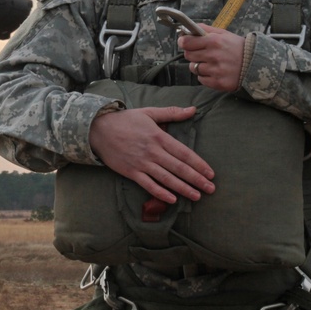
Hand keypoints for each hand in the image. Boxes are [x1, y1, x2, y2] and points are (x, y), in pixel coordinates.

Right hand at [89, 106, 214, 203]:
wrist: (98, 128)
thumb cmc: (126, 120)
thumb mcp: (149, 112)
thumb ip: (172, 113)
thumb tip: (193, 110)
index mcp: (159, 136)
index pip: (184, 153)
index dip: (199, 164)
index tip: (211, 173)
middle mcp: (152, 151)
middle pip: (179, 168)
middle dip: (197, 180)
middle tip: (211, 189)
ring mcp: (141, 163)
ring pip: (167, 179)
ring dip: (183, 189)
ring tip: (197, 196)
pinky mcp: (131, 172)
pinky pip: (148, 185)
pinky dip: (161, 193)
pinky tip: (172, 199)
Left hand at [177, 25, 244, 91]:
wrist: (255, 64)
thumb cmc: (237, 47)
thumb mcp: (224, 34)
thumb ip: (206, 29)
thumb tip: (188, 28)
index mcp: (214, 41)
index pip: (187, 42)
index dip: (183, 42)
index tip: (183, 42)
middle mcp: (214, 56)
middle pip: (188, 55)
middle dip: (192, 53)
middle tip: (201, 53)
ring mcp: (216, 70)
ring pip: (194, 68)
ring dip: (198, 65)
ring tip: (210, 63)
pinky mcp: (218, 83)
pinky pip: (201, 79)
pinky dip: (204, 76)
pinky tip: (214, 71)